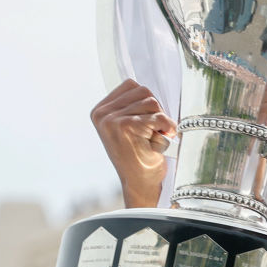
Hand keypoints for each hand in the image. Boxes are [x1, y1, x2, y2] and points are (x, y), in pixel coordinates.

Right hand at [90, 79, 175, 207]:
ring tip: (153, 138)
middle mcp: (102, 113)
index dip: (148, 102)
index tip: (146, 123)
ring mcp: (111, 120)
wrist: (141, 183)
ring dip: (160, 121)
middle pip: (144, 91)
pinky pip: (157, 116)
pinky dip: (166, 127)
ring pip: (152, 102)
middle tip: (152, 132)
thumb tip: (151, 82)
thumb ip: (135, 105)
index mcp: (100, 110)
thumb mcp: (132, 125)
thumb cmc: (141, 154)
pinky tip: (163, 139)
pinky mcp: (124, 127)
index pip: (132, 85)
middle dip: (155, 110)